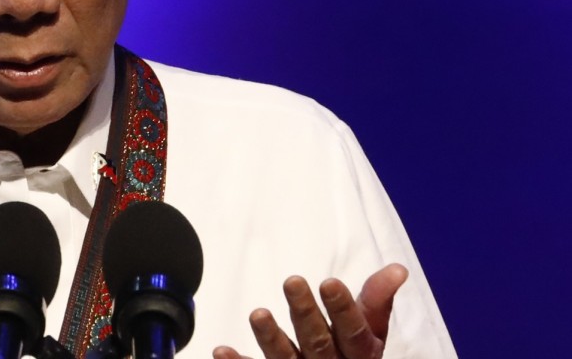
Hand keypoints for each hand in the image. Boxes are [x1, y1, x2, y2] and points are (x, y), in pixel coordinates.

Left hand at [212, 263, 407, 358]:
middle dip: (304, 313)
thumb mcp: (372, 331)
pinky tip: (220, 350)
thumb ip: (377, 300)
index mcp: (360, 354)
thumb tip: (398, 269)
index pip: (354, 332)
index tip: (329, 282)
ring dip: (270, 337)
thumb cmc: (356, 353)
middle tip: (291, 281)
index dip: (342, 309)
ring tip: (257, 313)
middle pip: (318, 343)